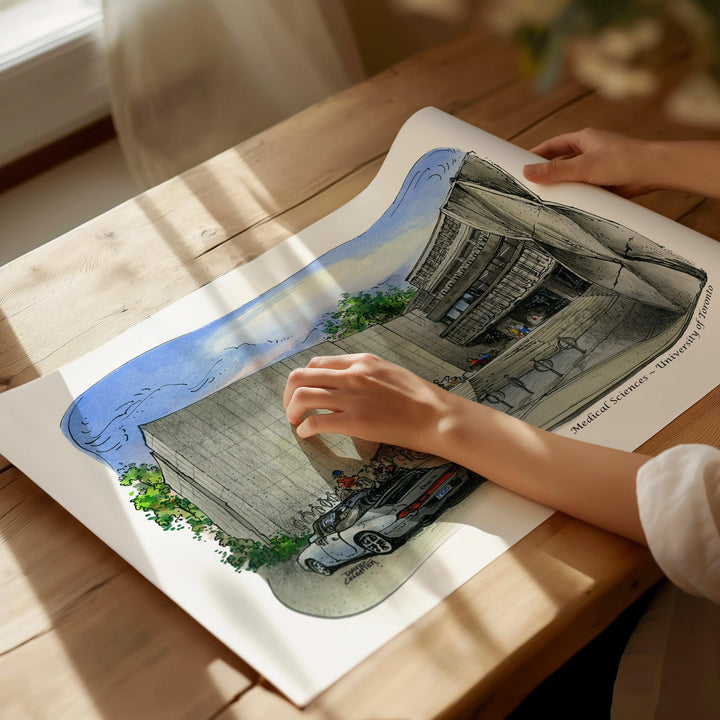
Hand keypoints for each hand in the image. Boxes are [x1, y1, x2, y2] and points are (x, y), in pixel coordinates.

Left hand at [283, 353, 648, 542]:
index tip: (303, 393)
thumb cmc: (420, 397)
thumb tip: (348, 379)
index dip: (304, 379)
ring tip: (295, 424)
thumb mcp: (391, 373)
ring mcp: (352, 397)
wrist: (438, 416)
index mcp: (361, 361)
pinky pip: (316, 422)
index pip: (317, 363)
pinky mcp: (354, 421)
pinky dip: (305, 429)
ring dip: (292, 412)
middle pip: (301, 376)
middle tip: (291, 410)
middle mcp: (352, 375)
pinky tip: (308, 436)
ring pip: (302, 398)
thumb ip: (366, 372)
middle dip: (289, 394)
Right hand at [523, 127, 657, 196]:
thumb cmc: (624, 160)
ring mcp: (599, 167)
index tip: (522, 163)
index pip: (554, 145)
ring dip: (563, 187)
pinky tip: (569, 206)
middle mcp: (591, 151)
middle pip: (562, 162)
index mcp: (585, 139)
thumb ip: (555, 171)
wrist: (655, 171)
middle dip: (548, 173)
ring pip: (574, 177)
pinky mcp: (607, 182)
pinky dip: (577, 196)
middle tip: (530, 186)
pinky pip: (586, 189)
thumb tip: (526, 172)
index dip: (537, 153)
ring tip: (545, 200)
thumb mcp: (583, 166)